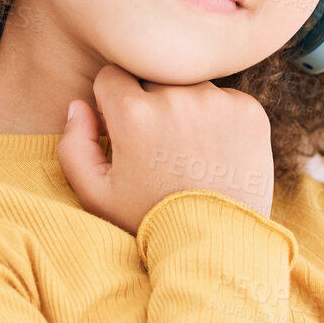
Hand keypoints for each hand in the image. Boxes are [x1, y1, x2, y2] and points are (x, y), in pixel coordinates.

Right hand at [58, 63, 275, 235]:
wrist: (217, 247)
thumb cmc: (150, 222)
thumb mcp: (96, 195)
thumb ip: (74, 145)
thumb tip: (79, 105)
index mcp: (134, 114)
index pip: (112, 75)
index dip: (112, 103)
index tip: (123, 130)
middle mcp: (177, 97)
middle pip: (152, 78)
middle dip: (149, 103)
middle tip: (158, 147)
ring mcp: (218, 102)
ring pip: (189, 87)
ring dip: (185, 108)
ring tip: (189, 155)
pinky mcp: (249, 111)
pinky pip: (224, 99)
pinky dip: (218, 119)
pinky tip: (215, 155)